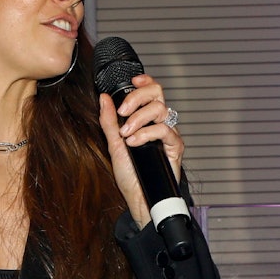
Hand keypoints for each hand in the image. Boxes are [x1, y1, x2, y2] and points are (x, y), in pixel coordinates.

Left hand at [98, 73, 182, 227]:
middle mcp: (159, 123)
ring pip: (160, 109)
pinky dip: (146, 133)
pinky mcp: (175, 146)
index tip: (133, 80)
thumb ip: (109, 121)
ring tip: (126, 134)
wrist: (139, 197)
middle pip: (158, 94)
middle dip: (137, 98)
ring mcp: (168, 134)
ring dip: (139, 119)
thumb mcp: (114, 144)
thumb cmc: (130, 174)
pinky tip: (135, 143)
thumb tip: (104, 98)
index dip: (145, 82)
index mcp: (146, 119)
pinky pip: (164, 129)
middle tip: (123, 112)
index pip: (151, 92)